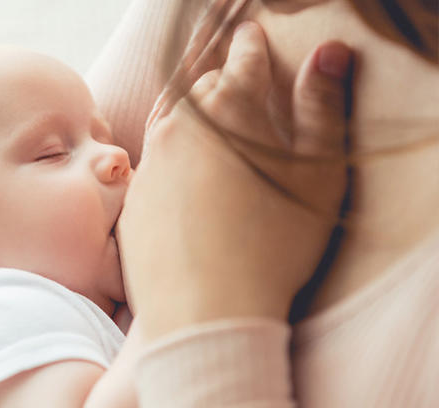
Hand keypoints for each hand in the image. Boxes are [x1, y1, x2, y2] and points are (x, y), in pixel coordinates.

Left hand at [117, 21, 352, 337]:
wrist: (204, 313)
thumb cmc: (273, 248)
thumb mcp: (319, 177)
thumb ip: (322, 109)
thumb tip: (327, 54)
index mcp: (230, 110)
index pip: (245, 59)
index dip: (255, 47)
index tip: (254, 41)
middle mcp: (180, 127)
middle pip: (203, 88)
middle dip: (224, 82)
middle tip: (239, 86)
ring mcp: (150, 163)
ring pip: (172, 122)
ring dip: (192, 117)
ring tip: (211, 126)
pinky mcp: (133, 199)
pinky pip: (153, 165)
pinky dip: (171, 160)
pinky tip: (187, 180)